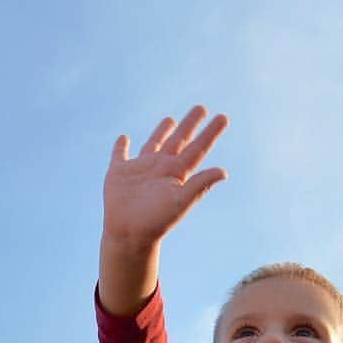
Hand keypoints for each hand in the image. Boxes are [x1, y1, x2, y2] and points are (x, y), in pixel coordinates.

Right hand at [102, 106, 227, 252]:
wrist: (129, 234)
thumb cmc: (156, 220)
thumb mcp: (180, 201)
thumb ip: (200, 185)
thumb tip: (223, 172)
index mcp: (176, 173)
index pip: (198, 148)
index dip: (210, 133)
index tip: (223, 117)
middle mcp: (161, 168)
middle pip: (179, 140)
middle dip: (189, 124)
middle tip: (201, 108)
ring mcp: (140, 169)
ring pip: (153, 144)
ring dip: (161, 131)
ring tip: (170, 120)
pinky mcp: (119, 173)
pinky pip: (120, 155)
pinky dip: (120, 147)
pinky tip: (123, 138)